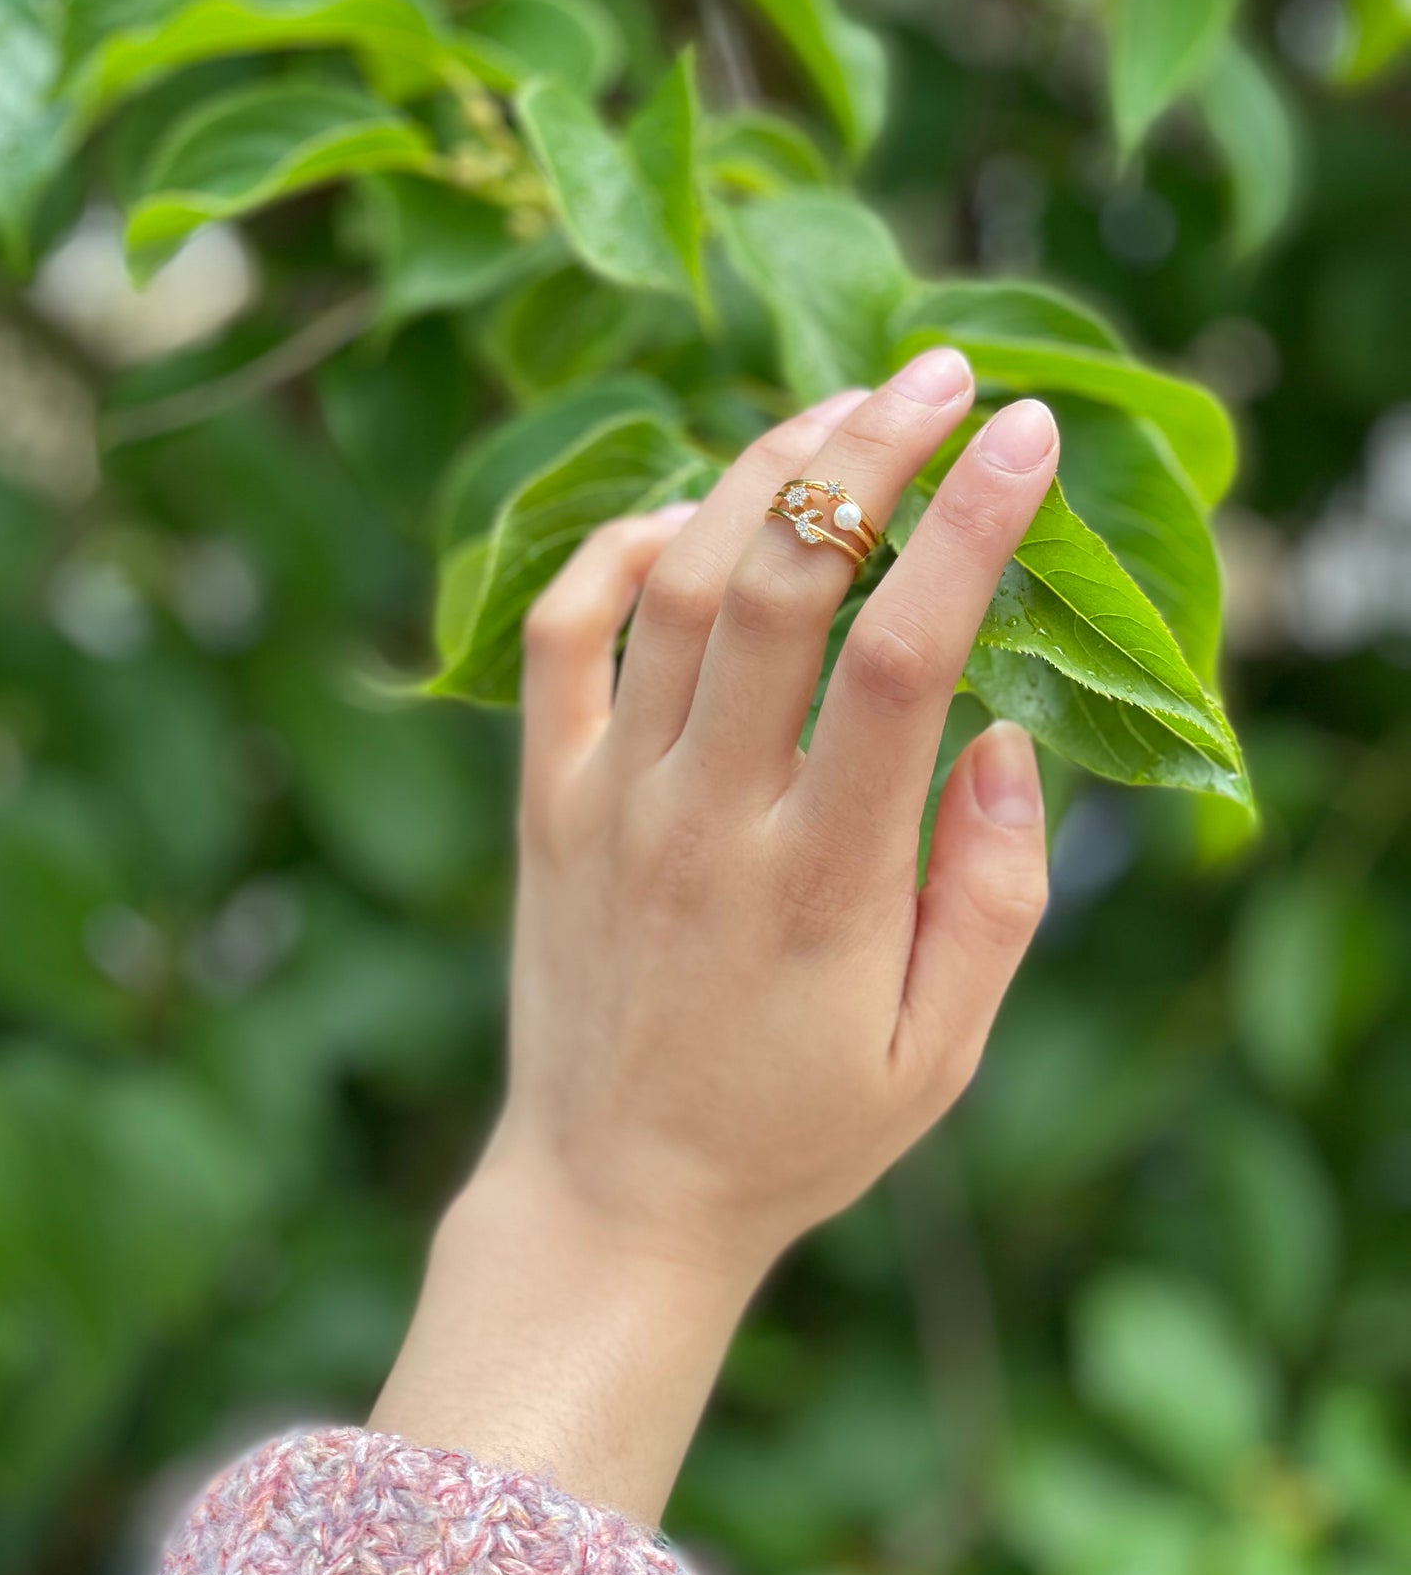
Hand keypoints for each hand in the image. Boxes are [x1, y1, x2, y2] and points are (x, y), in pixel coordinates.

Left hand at [489, 348, 1054, 1272]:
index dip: (971, 524)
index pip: (905, 655)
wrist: (613, 1199)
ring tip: (835, 416)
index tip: (1029, 435)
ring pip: (672, 586)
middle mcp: (708, 819)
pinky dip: (614, 552)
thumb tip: (1001, 735)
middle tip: (941, 375)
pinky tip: (685, 517)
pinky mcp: (545, 805)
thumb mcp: (940, 1052)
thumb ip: (993, 894)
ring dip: (756, 476)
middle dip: (868, 452)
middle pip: (781, 582)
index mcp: (826, 880)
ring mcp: (610, 803)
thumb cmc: (794, 1132)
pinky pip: (558, 640)